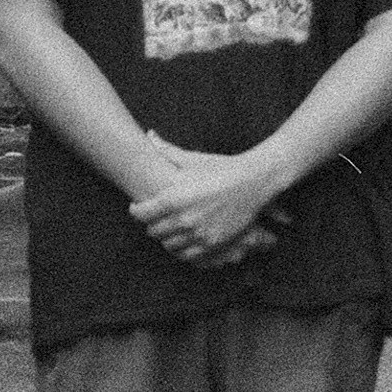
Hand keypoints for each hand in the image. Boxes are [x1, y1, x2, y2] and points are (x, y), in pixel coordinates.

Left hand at [129, 134, 286, 265]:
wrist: (254, 180)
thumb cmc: (222, 167)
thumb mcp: (193, 159)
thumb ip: (167, 150)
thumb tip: (149, 135)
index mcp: (173, 197)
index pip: (139, 214)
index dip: (136, 210)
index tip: (140, 206)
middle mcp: (183, 218)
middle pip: (152, 231)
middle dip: (152, 224)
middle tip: (157, 218)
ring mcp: (198, 233)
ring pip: (169, 245)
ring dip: (168, 238)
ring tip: (172, 228)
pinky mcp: (213, 243)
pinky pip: (187, 256)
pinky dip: (183, 250)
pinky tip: (185, 240)